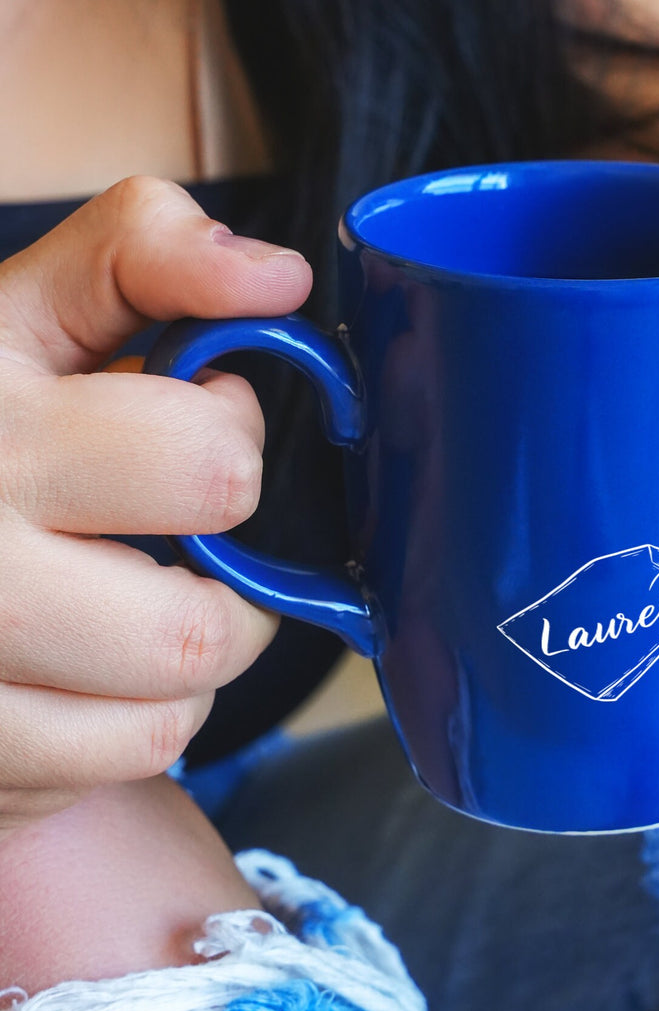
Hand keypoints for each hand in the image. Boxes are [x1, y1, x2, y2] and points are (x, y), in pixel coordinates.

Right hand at [0, 177, 312, 839]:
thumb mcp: (28, 309)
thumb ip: (145, 255)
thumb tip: (277, 278)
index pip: (208, 467)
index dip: (231, 438)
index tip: (194, 421)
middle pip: (197, 626)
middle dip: (229, 577)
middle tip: (187, 537)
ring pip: (171, 703)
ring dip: (190, 649)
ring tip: (136, 594)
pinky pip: (128, 755)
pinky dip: (142, 716)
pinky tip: (91, 663)